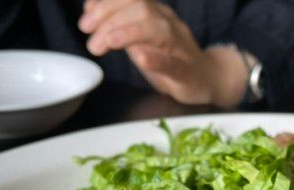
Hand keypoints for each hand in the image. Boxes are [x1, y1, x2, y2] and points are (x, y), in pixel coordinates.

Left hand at [78, 0, 247, 107]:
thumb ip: (119, 25)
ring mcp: (179, 48)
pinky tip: (141, 59)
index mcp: (156, 14)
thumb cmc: (170, 58)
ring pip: (156, 30)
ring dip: (126, 34)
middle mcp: (168, 25)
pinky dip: (156, 59)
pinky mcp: (186, 72)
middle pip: (140, 9)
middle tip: (90, 37)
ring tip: (106, 43)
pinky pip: (173, 62)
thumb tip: (91, 13)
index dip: (105, 4)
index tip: (86, 20)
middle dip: (109, 19)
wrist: (208, 78)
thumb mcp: (141, 37)